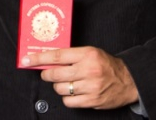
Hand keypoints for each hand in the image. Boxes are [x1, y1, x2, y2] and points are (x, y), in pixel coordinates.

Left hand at [20, 47, 138, 109]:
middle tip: (46, 73)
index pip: (57, 55)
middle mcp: (88, 70)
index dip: (39, 58)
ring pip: (60, 88)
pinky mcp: (91, 101)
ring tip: (66, 82)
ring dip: (58, 86)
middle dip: (46, 74)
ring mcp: (90, 87)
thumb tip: (48, 59)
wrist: (128, 81)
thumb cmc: (107, 65)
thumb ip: (72, 55)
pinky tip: (73, 92)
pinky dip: (67, 97)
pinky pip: (68, 101)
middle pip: (55, 73)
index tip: (27, 60)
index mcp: (87, 54)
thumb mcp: (91, 53)